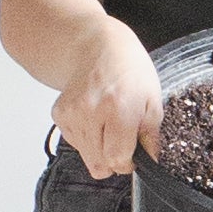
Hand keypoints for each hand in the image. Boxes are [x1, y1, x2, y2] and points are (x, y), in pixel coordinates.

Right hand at [56, 21, 166, 178]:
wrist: (97, 47)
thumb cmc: (128, 70)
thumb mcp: (153, 100)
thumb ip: (151, 136)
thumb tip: (149, 160)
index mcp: (119, 108)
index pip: (117, 158)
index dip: (127, 163)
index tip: (133, 156)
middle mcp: (92, 111)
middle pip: (99, 163)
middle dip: (114, 159)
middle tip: (122, 139)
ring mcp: (72, 113)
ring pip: (86, 157)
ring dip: (99, 148)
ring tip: (108, 123)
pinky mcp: (59, 115)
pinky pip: (75, 144)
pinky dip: (86, 138)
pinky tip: (95, 118)